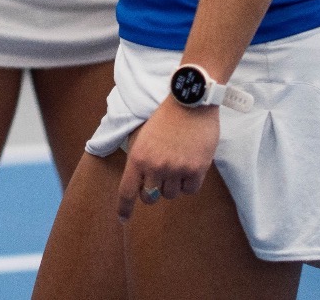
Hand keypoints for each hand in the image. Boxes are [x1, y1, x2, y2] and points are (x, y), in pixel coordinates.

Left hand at [117, 99, 219, 221]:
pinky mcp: (197, 169)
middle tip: (158, 178)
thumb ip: (140, 158)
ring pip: (171, 194)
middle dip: (152, 191)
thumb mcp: (143, 135)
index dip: (124, 208)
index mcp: (138, 157)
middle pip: (150, 197)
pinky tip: (189, 167)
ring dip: (172, 185)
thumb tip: (140, 181)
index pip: (127, 191)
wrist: (191, 101)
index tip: (122, 218)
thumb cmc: (165, 116)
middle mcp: (155, 166)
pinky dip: (188, 183)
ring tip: (176, 164)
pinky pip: (190, 190)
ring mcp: (177, 169)